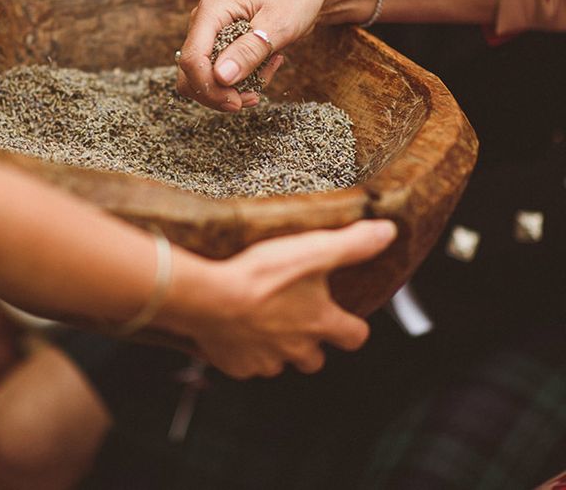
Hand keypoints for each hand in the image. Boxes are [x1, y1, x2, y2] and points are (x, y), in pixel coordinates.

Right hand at [176, 0, 338, 111]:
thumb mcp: (278, 25)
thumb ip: (249, 51)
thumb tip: (221, 77)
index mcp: (211, 12)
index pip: (192, 59)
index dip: (209, 87)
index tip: (236, 101)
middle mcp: (204, 24)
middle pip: (190, 74)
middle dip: (218, 94)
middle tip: (251, 99)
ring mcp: (211, 37)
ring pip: (204, 79)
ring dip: (231, 91)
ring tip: (263, 80)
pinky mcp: (221, 47)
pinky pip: (221, 76)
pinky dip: (241, 83)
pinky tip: (265, 70)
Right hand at [187, 220, 396, 378]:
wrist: (209, 298)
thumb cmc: (262, 276)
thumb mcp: (313, 250)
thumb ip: (353, 244)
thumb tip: (388, 232)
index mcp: (320, 322)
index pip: (355, 337)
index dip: (353, 328)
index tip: (347, 319)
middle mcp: (298, 348)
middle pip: (315, 359)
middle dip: (311, 344)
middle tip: (297, 320)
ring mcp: (266, 360)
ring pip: (280, 363)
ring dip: (277, 347)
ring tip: (262, 321)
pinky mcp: (238, 365)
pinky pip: (247, 364)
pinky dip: (245, 351)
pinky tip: (235, 328)